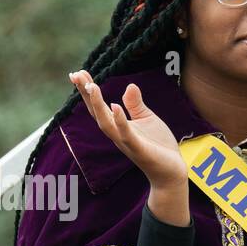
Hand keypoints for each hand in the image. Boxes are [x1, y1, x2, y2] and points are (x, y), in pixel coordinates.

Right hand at [70, 70, 187, 188]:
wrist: (170, 171)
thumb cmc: (157, 145)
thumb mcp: (146, 119)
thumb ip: (135, 104)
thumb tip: (129, 85)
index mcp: (117, 126)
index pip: (98, 106)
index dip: (88, 91)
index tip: (78, 73)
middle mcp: (117, 134)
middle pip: (96, 113)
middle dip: (86, 95)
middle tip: (76, 75)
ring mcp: (126, 142)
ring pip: (106, 124)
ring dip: (98, 105)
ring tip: (91, 86)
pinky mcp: (139, 149)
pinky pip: (126, 134)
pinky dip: (119, 121)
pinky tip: (115, 106)